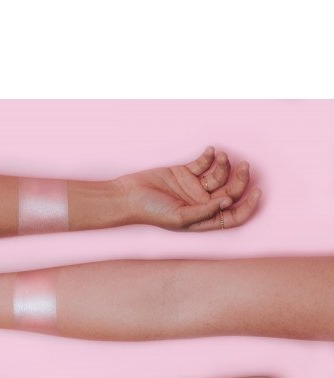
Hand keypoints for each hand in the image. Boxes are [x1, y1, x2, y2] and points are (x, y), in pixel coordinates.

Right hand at [117, 146, 261, 230]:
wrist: (128, 195)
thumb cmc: (150, 212)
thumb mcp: (179, 217)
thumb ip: (203, 212)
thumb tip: (227, 203)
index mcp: (203, 219)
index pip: (233, 216)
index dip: (248, 207)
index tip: (257, 192)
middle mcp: (202, 204)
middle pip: (231, 192)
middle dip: (241, 180)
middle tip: (244, 166)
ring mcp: (194, 187)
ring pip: (220, 176)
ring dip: (225, 165)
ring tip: (221, 156)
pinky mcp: (186, 173)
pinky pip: (204, 163)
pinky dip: (210, 156)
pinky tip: (210, 151)